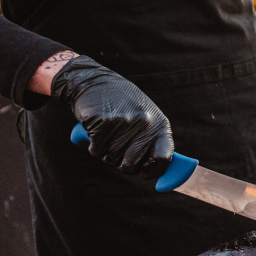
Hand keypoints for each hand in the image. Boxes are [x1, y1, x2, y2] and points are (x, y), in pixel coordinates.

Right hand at [50, 55, 173, 178]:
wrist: (93, 81)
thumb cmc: (122, 104)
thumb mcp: (146, 116)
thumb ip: (152, 140)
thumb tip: (158, 171)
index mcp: (160, 124)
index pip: (163, 158)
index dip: (152, 171)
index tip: (143, 173)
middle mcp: (145, 124)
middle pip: (132, 165)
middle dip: (122, 164)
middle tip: (117, 150)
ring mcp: (124, 123)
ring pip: (112, 159)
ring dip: (106, 153)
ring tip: (108, 134)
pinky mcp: (103, 124)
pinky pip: (96, 150)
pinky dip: (93, 146)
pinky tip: (96, 130)